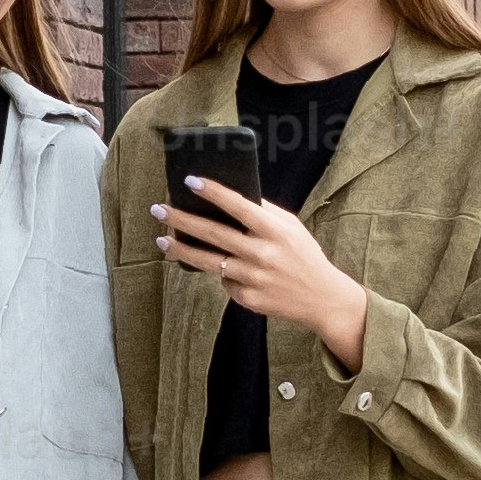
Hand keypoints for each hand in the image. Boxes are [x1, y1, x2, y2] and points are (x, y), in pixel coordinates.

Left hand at [147, 177, 372, 371]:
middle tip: (159, 209)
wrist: (322, 299)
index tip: (190, 180)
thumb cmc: (303, 256)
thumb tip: (230, 198)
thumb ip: (264, 213)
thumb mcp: (291, 228)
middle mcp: (262, 254)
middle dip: (181, 219)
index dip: (213, 192)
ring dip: (181, 249)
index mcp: (275, 231)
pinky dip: (220, 272)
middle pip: (213, 233)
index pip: (239, 206)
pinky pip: (223, 281)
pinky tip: (222, 268)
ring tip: (161, 240)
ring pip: (207, 261)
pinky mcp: (246, 298)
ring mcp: (252, 278)